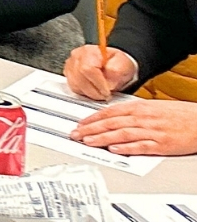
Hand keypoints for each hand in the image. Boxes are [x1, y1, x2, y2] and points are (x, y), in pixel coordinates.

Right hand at [64, 44, 138, 101]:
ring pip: (75, 84)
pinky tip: (93, 90)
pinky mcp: (69, 74)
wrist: (113, 65)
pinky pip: (73, 88)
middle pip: (79, 78)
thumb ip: (117, 70)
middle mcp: (77, 56)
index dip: (97, 83)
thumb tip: (109, 82)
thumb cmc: (117, 63)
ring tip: (101, 92)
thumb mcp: (124, 64)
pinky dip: (84, 92)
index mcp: (90, 51)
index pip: (88, 68)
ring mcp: (71, 65)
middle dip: (95, 90)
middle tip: (106, 94)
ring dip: (90, 93)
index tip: (107, 91)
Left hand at [71, 99, 196, 155]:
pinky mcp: (162, 144)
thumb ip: (134, 112)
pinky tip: (114, 149)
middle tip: (75, 134)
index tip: (80, 124)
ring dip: (102, 137)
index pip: (110, 112)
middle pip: (111, 123)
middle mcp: (144, 118)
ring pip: (122, 133)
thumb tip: (116, 117)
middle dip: (90, 129)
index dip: (92, 118)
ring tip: (88, 141)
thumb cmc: (181, 114)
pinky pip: (141, 145)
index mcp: (141, 107)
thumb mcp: (154, 107)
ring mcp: (153, 131)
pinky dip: (127, 147)